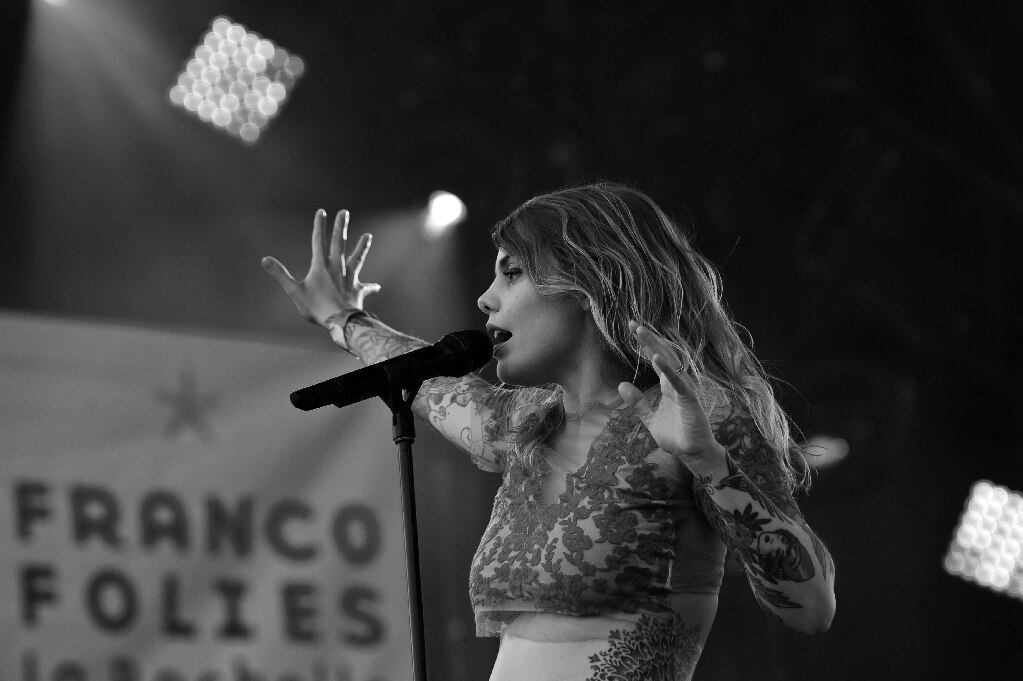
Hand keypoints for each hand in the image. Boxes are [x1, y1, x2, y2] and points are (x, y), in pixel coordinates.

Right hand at [261, 209, 380, 325]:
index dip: (319, 226)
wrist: (340, 321)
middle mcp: (337, 268)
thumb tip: (264, 260)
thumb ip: (280, 275)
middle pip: (340, 243)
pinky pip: (365, 287)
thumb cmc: (316, 307)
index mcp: (321, 266)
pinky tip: (376, 286)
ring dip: (362, 247)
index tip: (321, 211)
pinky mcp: (357, 290)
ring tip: (368, 236)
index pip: (319, 241)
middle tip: (344, 212)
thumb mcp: (294, 291)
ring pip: (356, 259)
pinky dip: (371, 287)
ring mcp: (349, 278)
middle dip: (340, 227)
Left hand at [617, 321, 723, 467]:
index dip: (645, 344)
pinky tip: (658, 359)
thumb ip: (638, 402)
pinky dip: (669, 370)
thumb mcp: (650, 418)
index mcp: (668, 385)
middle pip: (663, 354)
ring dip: (657, 347)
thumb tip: (622, 385)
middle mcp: (677, 383)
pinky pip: (679, 382)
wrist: (692, 454)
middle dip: (649, 339)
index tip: (632, 329)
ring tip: (642, 333)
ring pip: (671, 363)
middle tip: (633, 324)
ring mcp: (685, 389)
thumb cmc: (676, 435)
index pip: (656, 359)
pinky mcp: (690, 400)